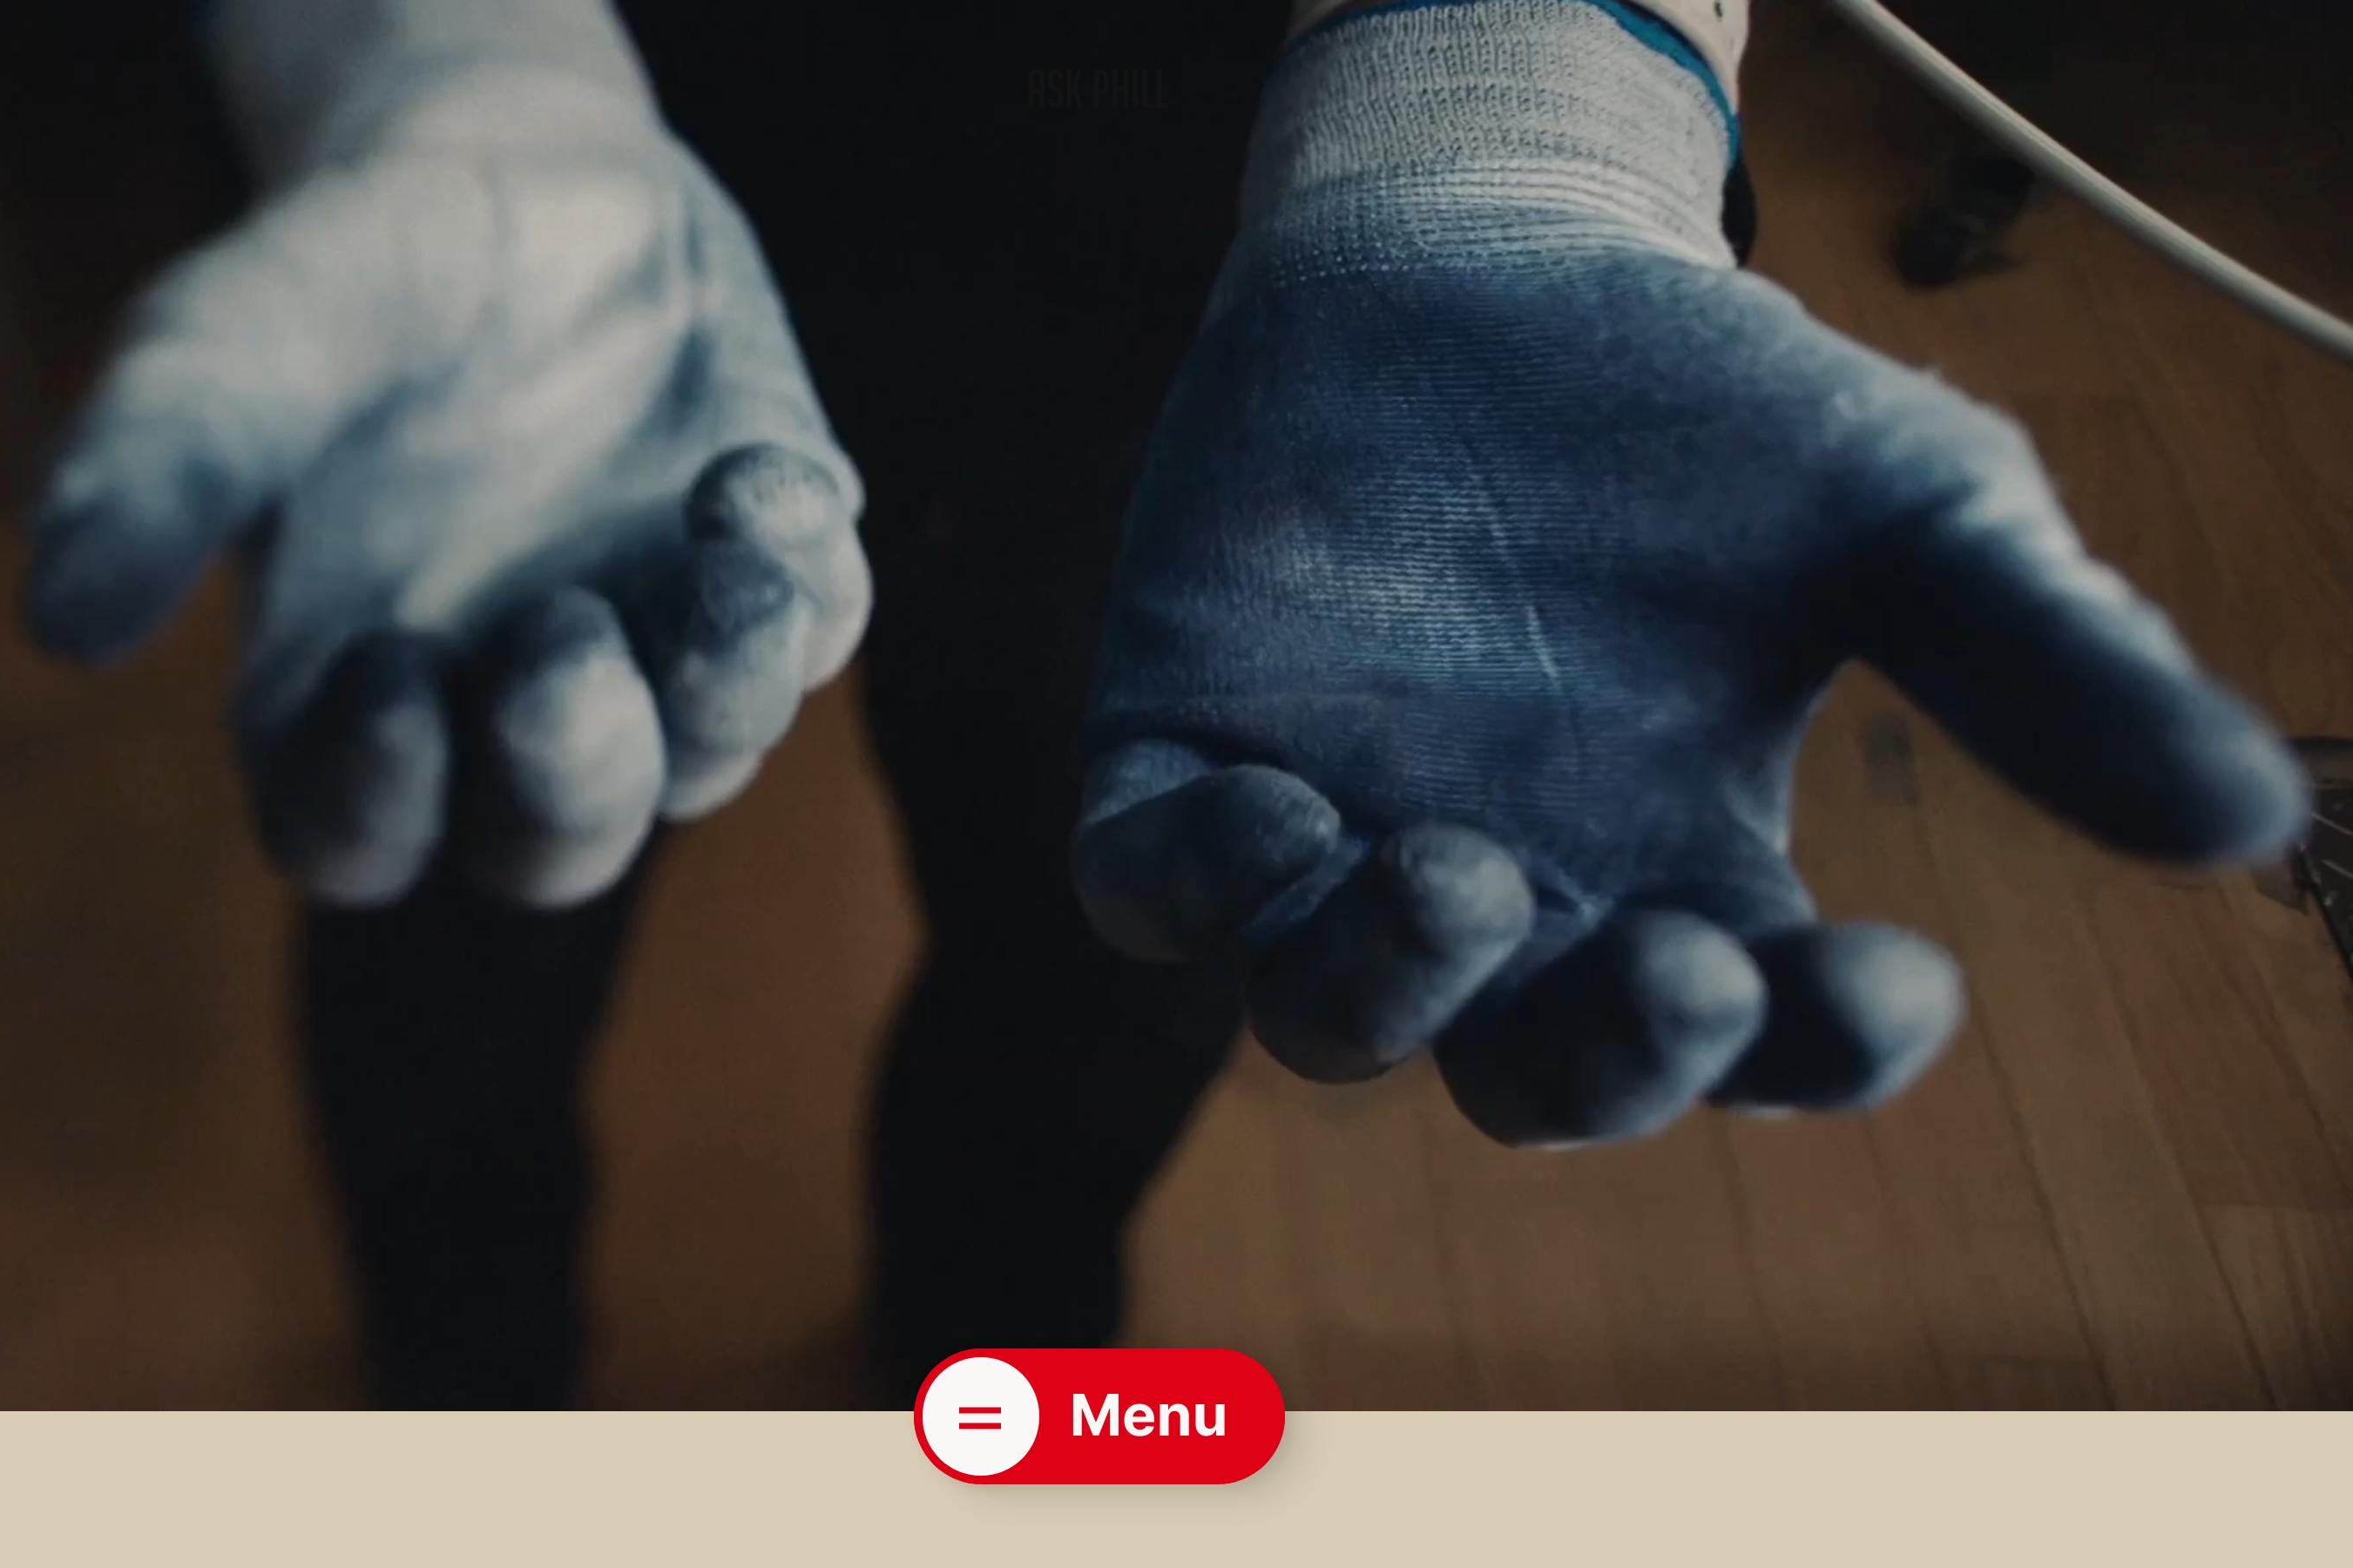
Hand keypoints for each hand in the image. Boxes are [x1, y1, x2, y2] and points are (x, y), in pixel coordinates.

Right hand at [26, 69, 866, 907]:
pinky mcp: (771, 574)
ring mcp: (659, 656)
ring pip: (712, 751)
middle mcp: (515, 717)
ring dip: (722, 683)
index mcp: (356, 708)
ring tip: (714, 568)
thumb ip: (157, 472)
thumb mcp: (232, 349)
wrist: (510, 179)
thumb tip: (59, 626)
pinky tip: (759, 468)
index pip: (363, 840)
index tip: (391, 674)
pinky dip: (800, 563)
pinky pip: (815, 616)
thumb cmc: (339, 293)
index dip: (377, 798)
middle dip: (572, 773)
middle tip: (561, 646)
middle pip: (557, 844)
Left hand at [1072, 0, 2305, 1144]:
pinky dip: (1195, 883)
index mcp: (1685, 885)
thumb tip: (2254, 818)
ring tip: (1452, 871)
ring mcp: (1333, 841)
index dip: (1826, 1042)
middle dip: (1604, 1051)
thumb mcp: (1905, 515)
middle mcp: (1510, 904)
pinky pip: (1153, 887)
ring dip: (1385, 981)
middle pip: (1537, 1075)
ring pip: (1328, 1014)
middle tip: (1676, 962)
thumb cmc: (1710, 409)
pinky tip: (1266, 811)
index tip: (1897, 968)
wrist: (1490, 268)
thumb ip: (2041, 661)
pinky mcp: (1184, 759)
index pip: (1762, 1041)